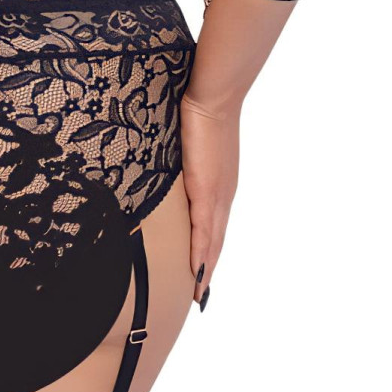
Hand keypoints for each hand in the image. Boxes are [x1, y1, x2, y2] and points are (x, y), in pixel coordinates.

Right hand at [179, 93, 239, 305]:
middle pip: (217, 241)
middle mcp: (223, 195)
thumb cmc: (200, 110)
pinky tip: (198, 273)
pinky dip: (202, 255)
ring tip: (200, 293)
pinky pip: (204, 231)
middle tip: (201, 295)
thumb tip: (169, 158)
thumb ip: (182, 157)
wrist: (213, 96)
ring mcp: (217, 195)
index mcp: (219, 184)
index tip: (202, 272)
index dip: (208, 250)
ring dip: (207, 269)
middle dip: (208, 268)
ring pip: (213, 242)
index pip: (214, 224)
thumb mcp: (189, 142)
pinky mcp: (207, 190)